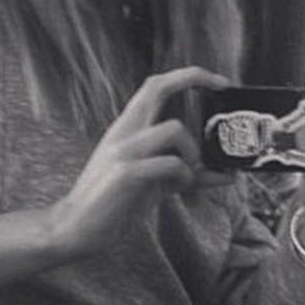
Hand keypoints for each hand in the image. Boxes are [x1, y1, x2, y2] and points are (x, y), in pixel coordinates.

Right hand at [48, 66, 229, 258]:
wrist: (77, 228)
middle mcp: (123, 132)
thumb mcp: (157, 184)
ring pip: (174, 128)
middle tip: (222, 87)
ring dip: (193, 152)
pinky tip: (179, 187)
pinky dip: (184, 175)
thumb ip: (188, 175)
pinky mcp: (126, 174)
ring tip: (189, 174)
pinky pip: (170, 164)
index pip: (155, 86)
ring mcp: (123, 151)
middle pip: (157, 87)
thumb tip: (227, 175)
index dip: (188, 76)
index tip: (219, 81)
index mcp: (128, 129)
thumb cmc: (116, 203)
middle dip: (194, 78)